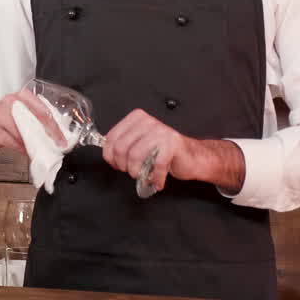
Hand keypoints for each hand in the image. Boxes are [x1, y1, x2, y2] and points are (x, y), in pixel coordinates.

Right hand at [0, 88, 66, 159]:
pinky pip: (13, 142)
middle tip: (56, 145)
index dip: (55, 126)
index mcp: (22, 96)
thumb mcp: (21, 113)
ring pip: (24, 131)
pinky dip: (22, 148)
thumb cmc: (4, 119)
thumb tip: (56, 134)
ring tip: (42, 150)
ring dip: (35, 143)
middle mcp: (12, 103)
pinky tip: (27, 151)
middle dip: (48, 134)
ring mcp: (1, 115)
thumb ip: (37, 119)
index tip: (62, 138)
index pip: (43, 109)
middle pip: (35, 119)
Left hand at [102, 110, 246, 193]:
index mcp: (136, 118)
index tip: (116, 164)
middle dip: (123, 166)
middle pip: (121, 148)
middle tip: (132, 172)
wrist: (191, 156)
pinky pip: (156, 164)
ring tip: (143, 176)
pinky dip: (155, 178)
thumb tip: (107, 153)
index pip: (111, 138)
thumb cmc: (163, 151)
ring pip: (135, 156)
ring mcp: (161, 131)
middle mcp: (148, 122)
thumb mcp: (140, 143)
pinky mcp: (172, 144)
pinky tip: (157, 181)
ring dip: (137, 172)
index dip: (110, 156)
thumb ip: (124, 144)